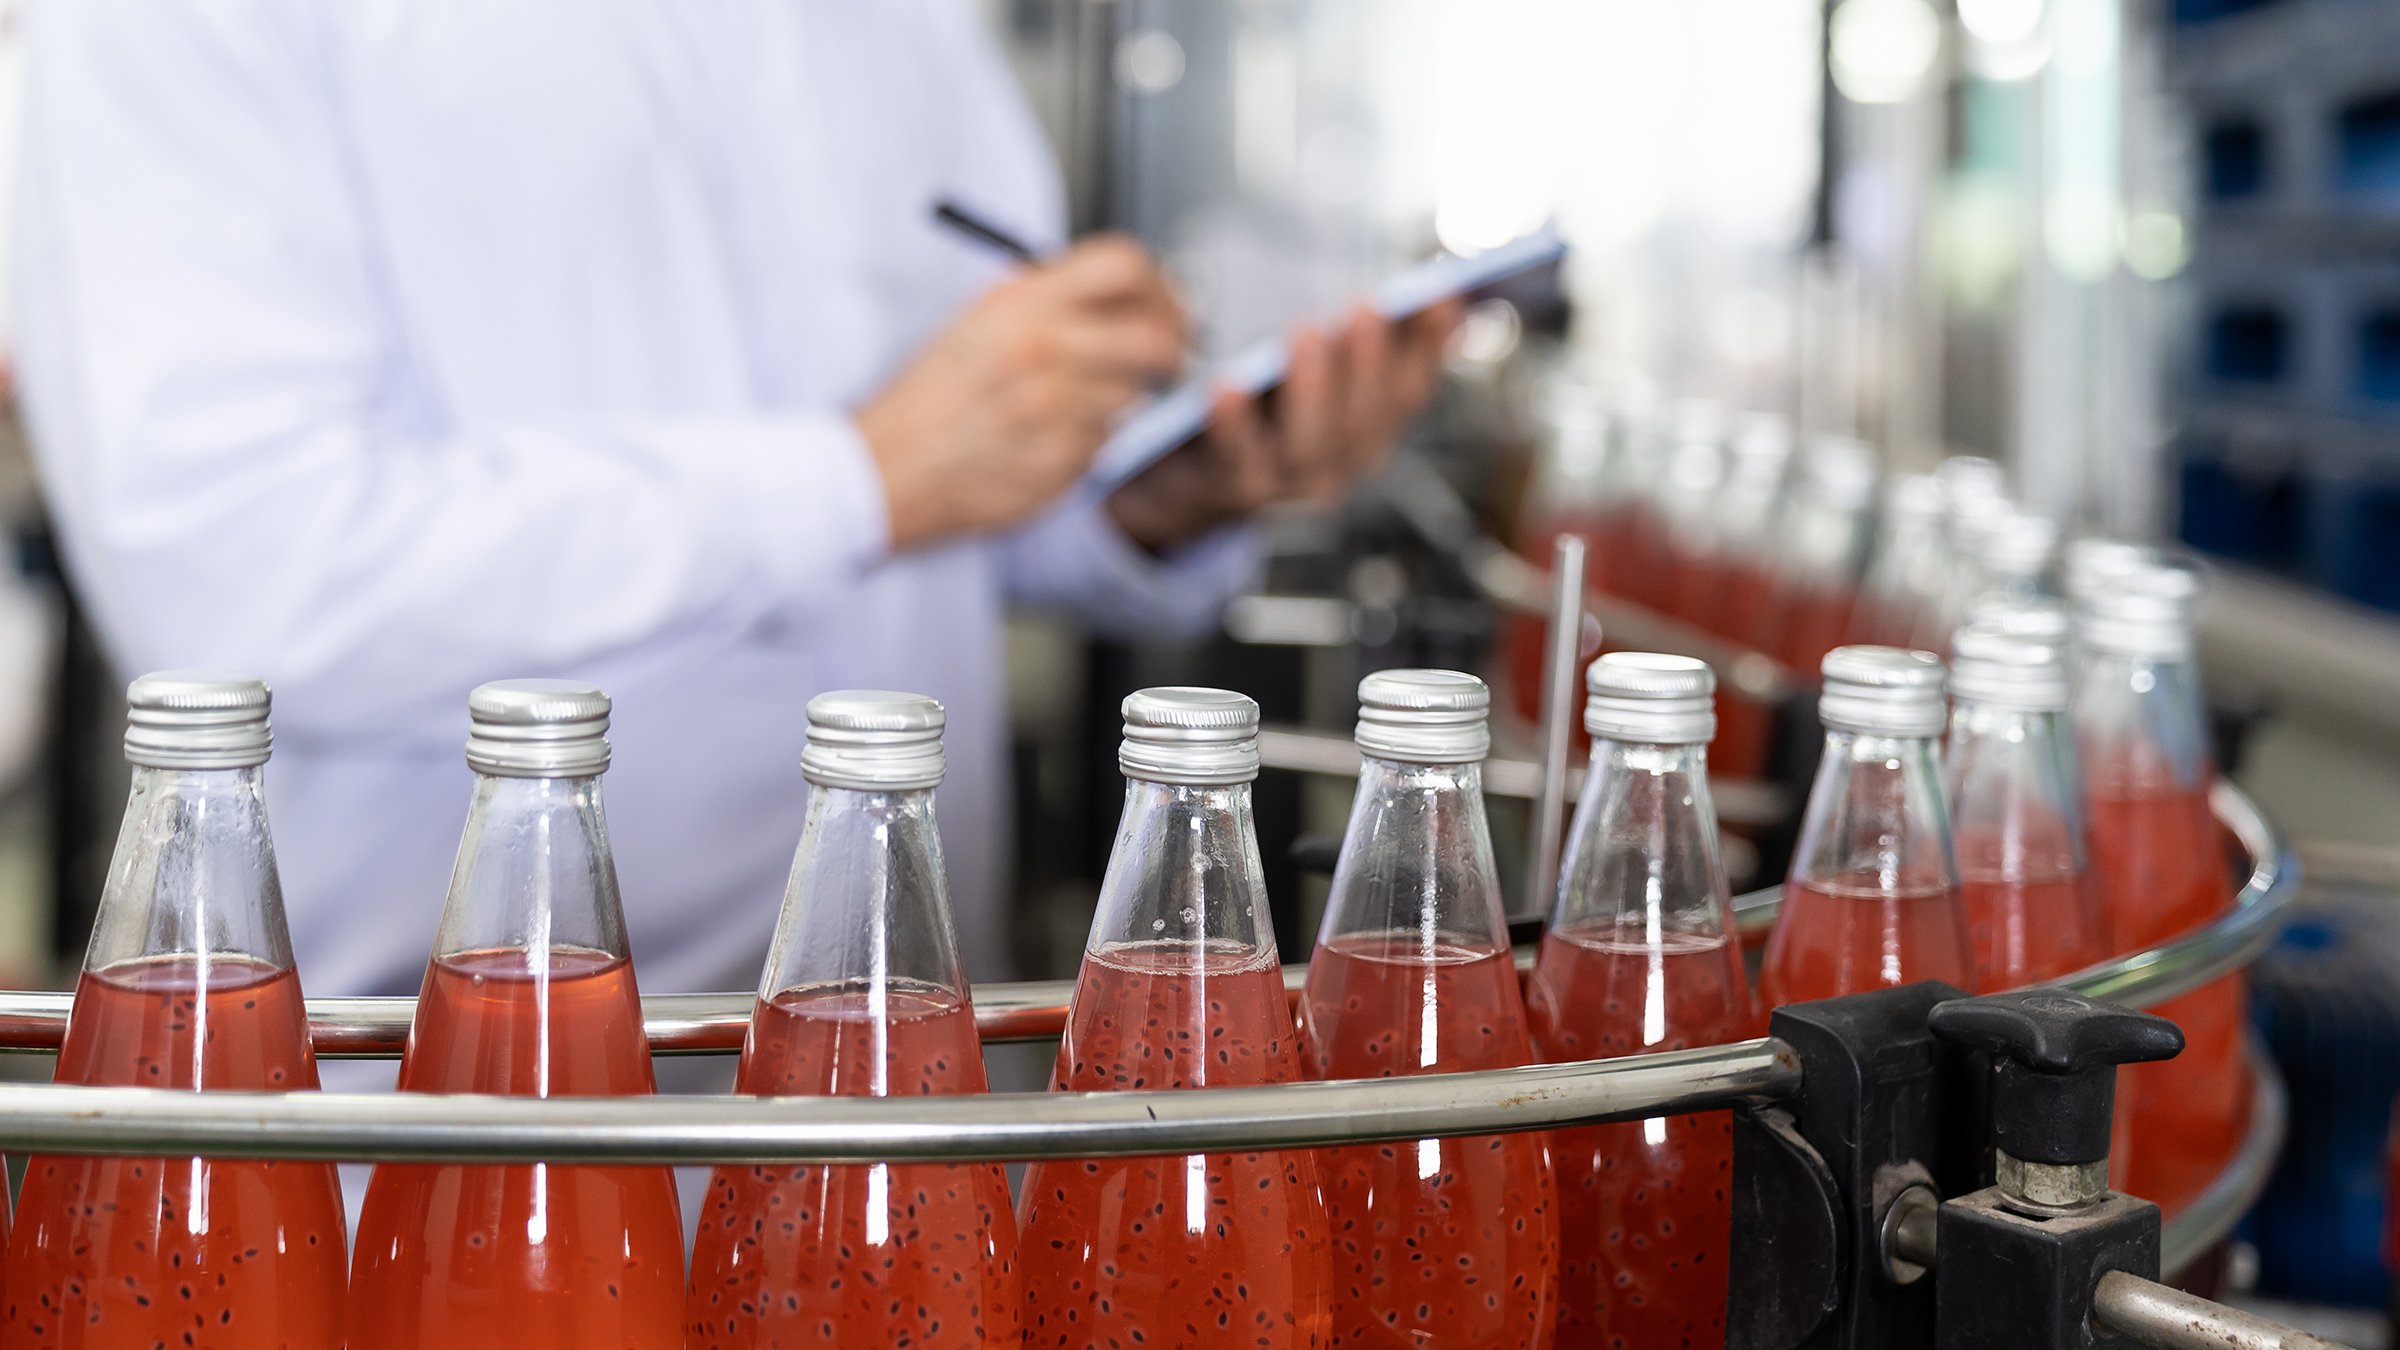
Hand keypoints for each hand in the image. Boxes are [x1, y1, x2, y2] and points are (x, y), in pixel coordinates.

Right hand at [857, 235, 1185, 551]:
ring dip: (1115, 401)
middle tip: (1162, 358)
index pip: (1125, 265)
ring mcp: (1055, 409)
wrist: (890, 468)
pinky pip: (1105, 444)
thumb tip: (1121, 287)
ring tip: (1065, 405)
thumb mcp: (979, 318)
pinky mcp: (1062, 461)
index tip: (1163, 303)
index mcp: (1022, 302)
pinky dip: (1086, 442)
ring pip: (1132, 397)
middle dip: (1168, 348)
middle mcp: (1043, 348)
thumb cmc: (935, 394)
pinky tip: (1042, 440)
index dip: (1159, 283)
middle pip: (1156, 336)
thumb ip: (1047, 296)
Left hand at [1107, 299, 1461, 554]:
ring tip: (1307, 333)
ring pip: (1311, 444)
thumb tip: (1443, 302)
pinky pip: (1235, 458)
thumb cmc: (1256, 411)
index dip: (1429, 347)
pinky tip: (1227, 386)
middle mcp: (1337, 464)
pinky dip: (1233, 425)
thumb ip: (1368, 343)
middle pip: (1364, 419)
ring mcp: (1286, 483)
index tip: (1439, 298)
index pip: (1409, 391)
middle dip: (1370, 363)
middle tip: (1366, 308)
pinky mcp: (1231, 487)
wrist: (1184, 478)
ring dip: (1314, 388)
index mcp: (1366, 432)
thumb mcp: (1316, 375)